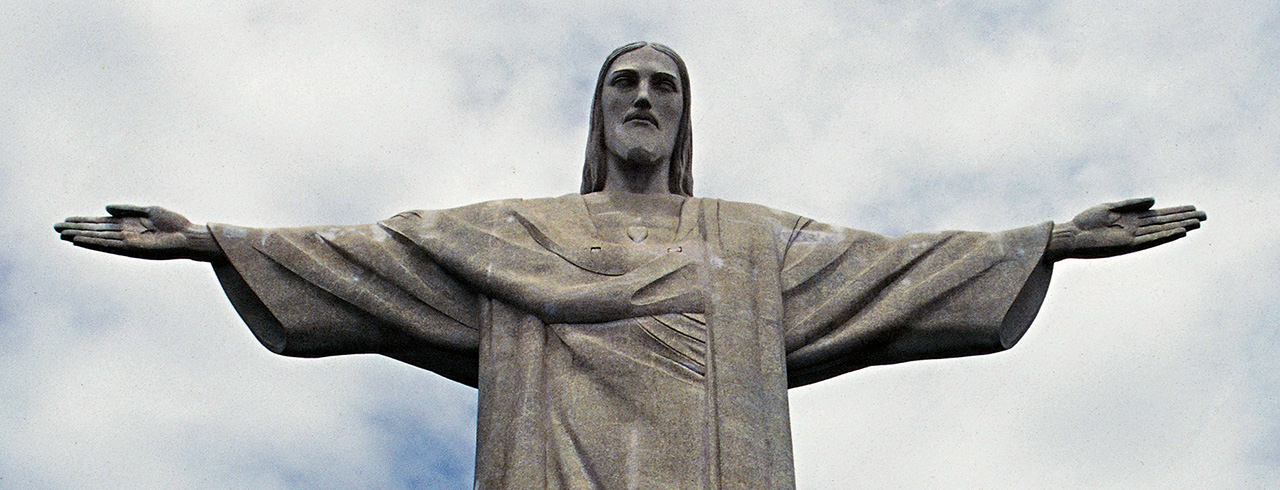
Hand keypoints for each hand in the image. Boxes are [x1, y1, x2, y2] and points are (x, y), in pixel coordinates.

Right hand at [54, 205, 223, 261]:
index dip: (83, 222)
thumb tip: (106, 208)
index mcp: (128, 224)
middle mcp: (124, 234)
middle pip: (95, 231)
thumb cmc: (174, 224)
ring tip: (62, 235)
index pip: (101, 223)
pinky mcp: (132, 249)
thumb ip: (128, 209)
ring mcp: (127, 242)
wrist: (189, 236)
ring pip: (98, 238)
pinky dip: (94, 242)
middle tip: (55, 228)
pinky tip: (81, 241)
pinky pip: (109, 245)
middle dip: (76, 229)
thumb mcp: (149, 211)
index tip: (67, 220)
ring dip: (80, 236)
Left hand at [1046, 197, 1205, 260]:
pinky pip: (1151, 240)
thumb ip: (1132, 204)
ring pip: (1162, 231)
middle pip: (1165, 222)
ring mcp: (1134, 237)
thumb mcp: (1110, 207)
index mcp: (1132, 219)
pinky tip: (1179, 232)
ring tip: (1197, 223)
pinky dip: (1165, 236)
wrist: (1071, 236)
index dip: (1176, 211)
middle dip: (1184, 218)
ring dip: (1180, 227)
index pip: (1159, 214)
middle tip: (1204, 215)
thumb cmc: (1086, 222)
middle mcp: (1136, 228)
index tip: (1193, 207)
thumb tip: (1154, 201)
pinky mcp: (1128, 245)